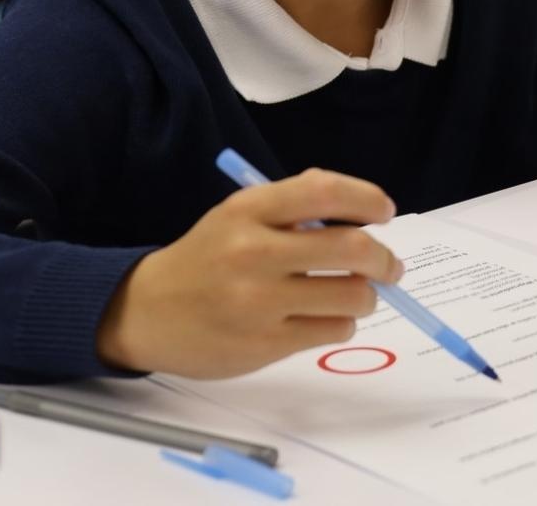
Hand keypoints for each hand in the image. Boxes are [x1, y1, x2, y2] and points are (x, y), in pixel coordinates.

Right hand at [96, 168, 405, 377]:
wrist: (147, 311)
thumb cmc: (206, 257)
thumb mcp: (237, 215)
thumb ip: (291, 206)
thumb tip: (362, 208)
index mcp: (247, 209)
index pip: (323, 192)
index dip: (365, 198)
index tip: (385, 211)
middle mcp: (254, 251)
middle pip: (350, 248)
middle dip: (384, 258)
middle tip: (389, 266)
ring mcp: (259, 301)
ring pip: (351, 295)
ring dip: (366, 295)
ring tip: (356, 295)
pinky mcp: (264, 344)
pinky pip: (332, 330)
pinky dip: (342, 323)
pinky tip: (325, 317)